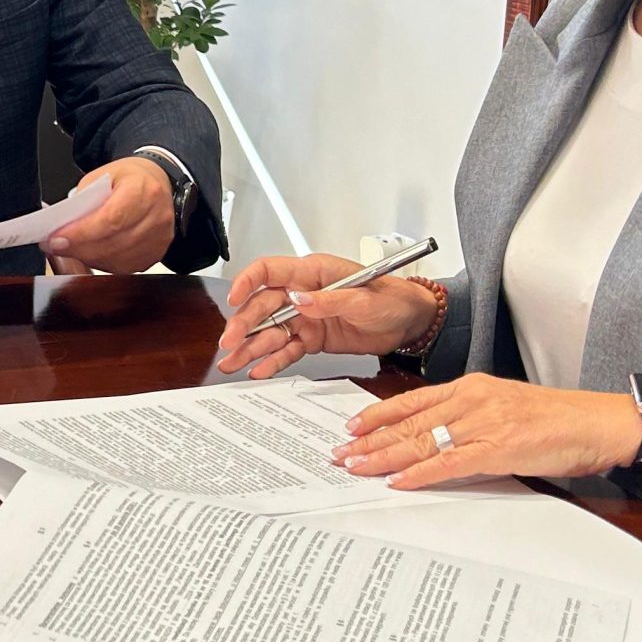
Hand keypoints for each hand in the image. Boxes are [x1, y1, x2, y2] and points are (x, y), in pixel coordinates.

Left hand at [46, 157, 176, 274]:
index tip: (57, 239)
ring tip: (71, 248)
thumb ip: (85, 199)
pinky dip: (103, 263)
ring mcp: (160, 238)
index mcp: (143, 190)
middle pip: (114, 243)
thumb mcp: (103, 175)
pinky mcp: (156, 253)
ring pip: (118, 260)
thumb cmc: (130, 178)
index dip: (82, 233)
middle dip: (79, 248)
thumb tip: (65, 226)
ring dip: (89, 257)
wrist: (156, 182)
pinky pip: (125, 268)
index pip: (112, 219)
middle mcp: (156, 216)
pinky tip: (91, 253)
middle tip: (56, 246)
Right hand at [217, 254, 440, 376]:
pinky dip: (273, 361)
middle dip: (244, 325)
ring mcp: (306, 318)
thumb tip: (299, 299)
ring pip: (270, 332)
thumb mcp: (364, 298)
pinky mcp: (313, 339)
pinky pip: (288, 350)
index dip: (248, 282)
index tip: (234, 298)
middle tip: (230, 343)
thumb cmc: (393, 298)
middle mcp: (304, 293)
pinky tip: (260, 370)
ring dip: (251, 348)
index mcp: (313, 272)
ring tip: (234, 363)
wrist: (411, 322)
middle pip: (263, 306)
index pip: (269, 271)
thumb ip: (330, 300)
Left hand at [332, 374, 641, 491]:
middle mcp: (472, 400)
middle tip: (339, 452)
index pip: (412, 400)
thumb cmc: (557, 420)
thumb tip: (438, 439)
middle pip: (408, 422)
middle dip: (370, 439)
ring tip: (355, 466)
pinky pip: (449, 463)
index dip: (378, 414)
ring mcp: (484, 423)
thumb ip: (470, 419)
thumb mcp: (504, 408)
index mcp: (472, 387)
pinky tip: (397, 482)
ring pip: (421, 440)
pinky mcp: (498, 447)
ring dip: (384, 456)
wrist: (597, 423)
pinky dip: (420, 473)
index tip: (351, 426)